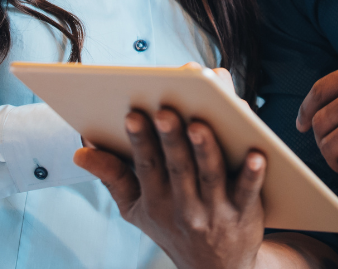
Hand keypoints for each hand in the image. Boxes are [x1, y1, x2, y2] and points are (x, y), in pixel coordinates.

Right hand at [74, 109, 266, 268]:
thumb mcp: (135, 209)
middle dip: (170, 139)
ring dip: (205, 150)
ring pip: (210, 176)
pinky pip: (249, 193)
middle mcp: (184, 206)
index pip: (146, 166)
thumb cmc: (172, 225)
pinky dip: (252, 175)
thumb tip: (80, 151)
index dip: (139, 141)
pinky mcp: (244, 213)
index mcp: (155, 200)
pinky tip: (256, 154)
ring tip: (200, 124)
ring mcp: (215, 211)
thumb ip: (111, 176)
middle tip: (165, 111)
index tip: (131, 115)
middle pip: (177, 168)